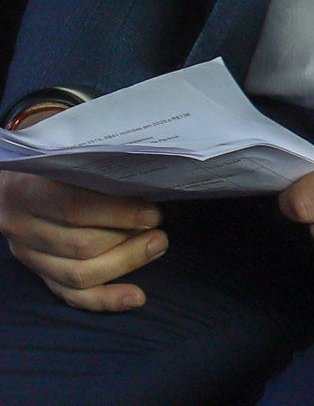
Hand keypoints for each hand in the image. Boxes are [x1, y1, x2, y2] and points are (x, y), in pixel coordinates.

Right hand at [0, 157, 163, 311]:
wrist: (14, 176)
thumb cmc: (54, 158)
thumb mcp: (67, 151)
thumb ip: (96, 161)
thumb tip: (148, 172)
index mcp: (26, 191)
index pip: (75, 207)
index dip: (118, 213)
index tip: (153, 213)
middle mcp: (21, 227)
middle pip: (81, 246)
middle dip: (129, 241)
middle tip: (161, 228)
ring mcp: (28, 254)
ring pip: (79, 275)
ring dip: (125, 264)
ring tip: (156, 245)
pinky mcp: (37, 272)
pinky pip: (70, 296)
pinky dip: (106, 300)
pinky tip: (137, 297)